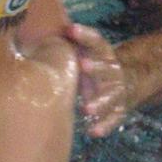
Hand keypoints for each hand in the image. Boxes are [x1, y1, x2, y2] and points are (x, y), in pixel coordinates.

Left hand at [65, 22, 128, 137]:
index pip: (96, 41)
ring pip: (110, 96)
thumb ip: (68, 46)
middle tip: (83, 65)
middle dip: (95, 67)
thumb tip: (35, 34)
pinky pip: (113, 119)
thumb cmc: (93, 65)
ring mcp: (118, 91)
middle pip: (106, 68)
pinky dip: (104, 125)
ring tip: (86, 109)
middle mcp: (113, 70)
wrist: (127, 81)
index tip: (70, 29)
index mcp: (104, 53)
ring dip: (99, 102)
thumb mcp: (86, 52)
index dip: (84, 35)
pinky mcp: (119, 110)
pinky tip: (93, 132)